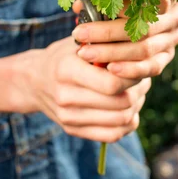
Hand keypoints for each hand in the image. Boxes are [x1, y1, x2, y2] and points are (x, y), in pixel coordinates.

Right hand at [15, 37, 150, 142]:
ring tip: (137, 92)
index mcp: (67, 70)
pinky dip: (128, 124)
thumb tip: (140, 53)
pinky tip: (128, 109)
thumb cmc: (65, 56)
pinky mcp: (73, 130)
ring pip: (121, 120)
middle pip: (121, 103)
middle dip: (139, 91)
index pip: (112, 83)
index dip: (133, 76)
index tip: (137, 66)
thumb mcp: (80, 43)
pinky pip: (112, 135)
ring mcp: (68, 117)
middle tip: (143, 80)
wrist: (34, 80)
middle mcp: (66, 96)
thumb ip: (106, 47)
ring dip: (136, 106)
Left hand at [72, 0, 177, 80]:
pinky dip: (130, 69)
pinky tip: (110, 69)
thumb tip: (81, 6)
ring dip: (113, 53)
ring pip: (145, 49)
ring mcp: (172, 40)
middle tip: (79, 35)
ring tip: (86, 54)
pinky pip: (151, 67)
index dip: (121, 3)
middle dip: (107, 32)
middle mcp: (175, 17)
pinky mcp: (166, 59)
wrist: (134, 24)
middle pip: (142, 26)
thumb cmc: (123, 2)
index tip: (94, 6)